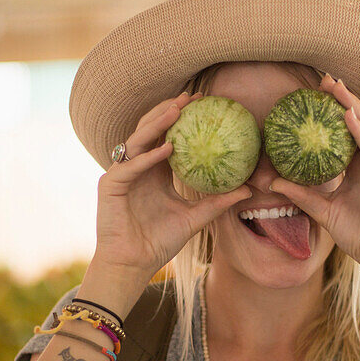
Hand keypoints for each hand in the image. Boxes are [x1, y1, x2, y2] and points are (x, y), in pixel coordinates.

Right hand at [93, 92, 252, 279]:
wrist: (134, 264)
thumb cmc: (159, 241)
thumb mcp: (195, 218)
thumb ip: (218, 203)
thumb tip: (249, 190)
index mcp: (154, 170)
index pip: (167, 135)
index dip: (182, 117)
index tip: (205, 102)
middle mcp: (137, 166)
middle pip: (150, 128)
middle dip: (169, 109)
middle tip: (192, 96)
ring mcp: (122, 173)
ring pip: (138, 138)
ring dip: (157, 122)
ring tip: (177, 110)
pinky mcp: (110, 184)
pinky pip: (131, 165)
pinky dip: (149, 156)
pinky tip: (167, 148)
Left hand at [268, 74, 359, 277]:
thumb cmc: (358, 234)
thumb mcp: (323, 211)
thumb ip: (302, 195)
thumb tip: (272, 183)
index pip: (347, 131)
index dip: (333, 111)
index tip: (314, 94)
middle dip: (343, 98)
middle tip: (324, 79)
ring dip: (352, 106)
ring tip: (335, 87)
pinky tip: (348, 116)